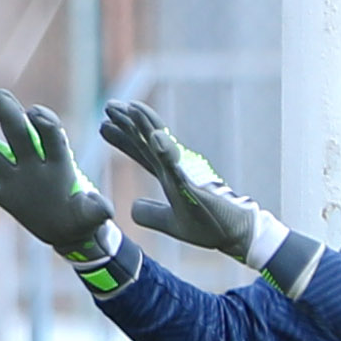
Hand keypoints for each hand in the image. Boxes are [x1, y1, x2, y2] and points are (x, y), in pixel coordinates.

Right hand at [0, 95, 124, 285]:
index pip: (50, 135)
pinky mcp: (1, 194)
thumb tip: (105, 209)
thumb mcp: (92, 215)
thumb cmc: (83, 217)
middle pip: (19, 133)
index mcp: (58, 162)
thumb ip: (94, 209)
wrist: (68, 231)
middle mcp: (34, 162)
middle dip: (8, 113)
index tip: (35, 113)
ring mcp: (15, 176)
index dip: (44, 122)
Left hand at [100, 102, 323, 296]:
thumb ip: (151, 214)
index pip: (142, 152)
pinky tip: (155, 136)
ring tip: (130, 107)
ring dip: (146, 125)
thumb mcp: (172, 222)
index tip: (104, 124)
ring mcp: (186, 174)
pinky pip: (179, 166)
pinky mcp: (196, 184)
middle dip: (129, 123)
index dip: (124, 139)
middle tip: (109, 105)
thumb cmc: (209, 225)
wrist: (236, 235)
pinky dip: (167, 150)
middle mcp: (176, 170)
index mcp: (169, 176)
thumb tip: (132, 207)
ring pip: (162, 144)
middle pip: (148, 141)